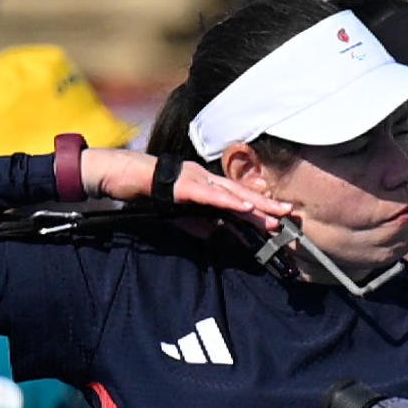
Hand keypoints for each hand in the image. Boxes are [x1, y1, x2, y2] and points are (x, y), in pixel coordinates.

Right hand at [80, 147, 291, 228]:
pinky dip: (228, 202)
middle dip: (266, 205)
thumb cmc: (145, 190)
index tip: (279, 217)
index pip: (236, 197)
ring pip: (230, 194)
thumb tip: (216, 234)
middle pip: (241, 193)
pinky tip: (244, 208)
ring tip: (275, 216)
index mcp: (205, 184)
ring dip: (254, 205)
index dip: (259, 207)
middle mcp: (204, 178)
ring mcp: (194, 179)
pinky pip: (209, 196)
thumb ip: (197, 223)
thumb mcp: (176, 212)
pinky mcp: (182, 185)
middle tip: (290, 214)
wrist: (118, 173)